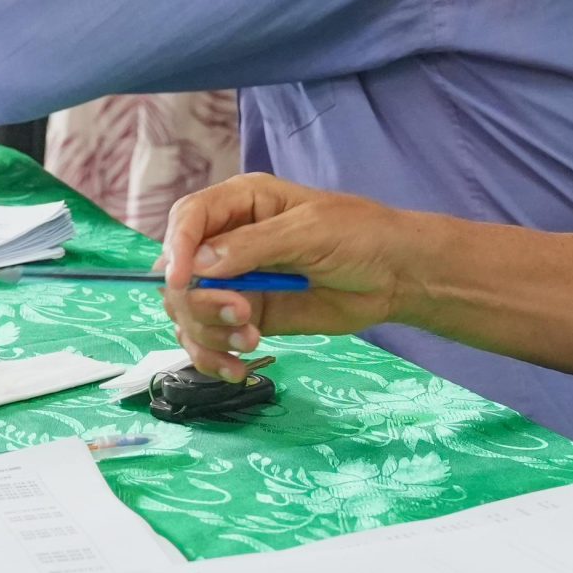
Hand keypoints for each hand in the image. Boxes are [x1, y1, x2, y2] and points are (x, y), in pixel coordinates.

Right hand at [160, 174, 411, 380]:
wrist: (396, 277)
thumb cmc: (360, 236)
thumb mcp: (310, 232)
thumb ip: (253, 247)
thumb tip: (196, 266)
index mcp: (240, 203)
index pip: (188, 218)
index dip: (176, 248)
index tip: (181, 283)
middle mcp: (227, 241)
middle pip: (179, 273)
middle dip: (200, 301)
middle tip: (241, 315)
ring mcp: (234, 282)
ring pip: (188, 311)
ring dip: (209, 333)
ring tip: (251, 341)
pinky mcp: (246, 317)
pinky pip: (209, 339)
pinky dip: (214, 357)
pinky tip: (237, 369)